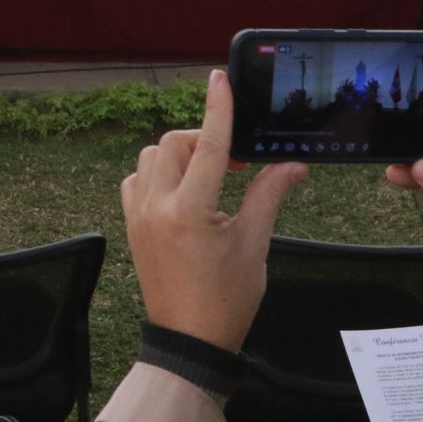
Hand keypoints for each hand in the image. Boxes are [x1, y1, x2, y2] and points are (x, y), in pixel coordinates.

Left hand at [121, 71, 307, 351]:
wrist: (190, 342)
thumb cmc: (226, 299)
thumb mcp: (254, 244)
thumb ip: (269, 195)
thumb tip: (292, 164)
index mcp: (188, 211)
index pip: (207, 145)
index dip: (217, 109)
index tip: (219, 79)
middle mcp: (155, 207)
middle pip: (173, 144)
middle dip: (204, 141)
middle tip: (235, 162)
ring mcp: (138, 217)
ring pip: (150, 158)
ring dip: (179, 155)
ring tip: (211, 176)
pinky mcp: (131, 227)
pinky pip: (136, 181)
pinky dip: (157, 174)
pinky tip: (182, 190)